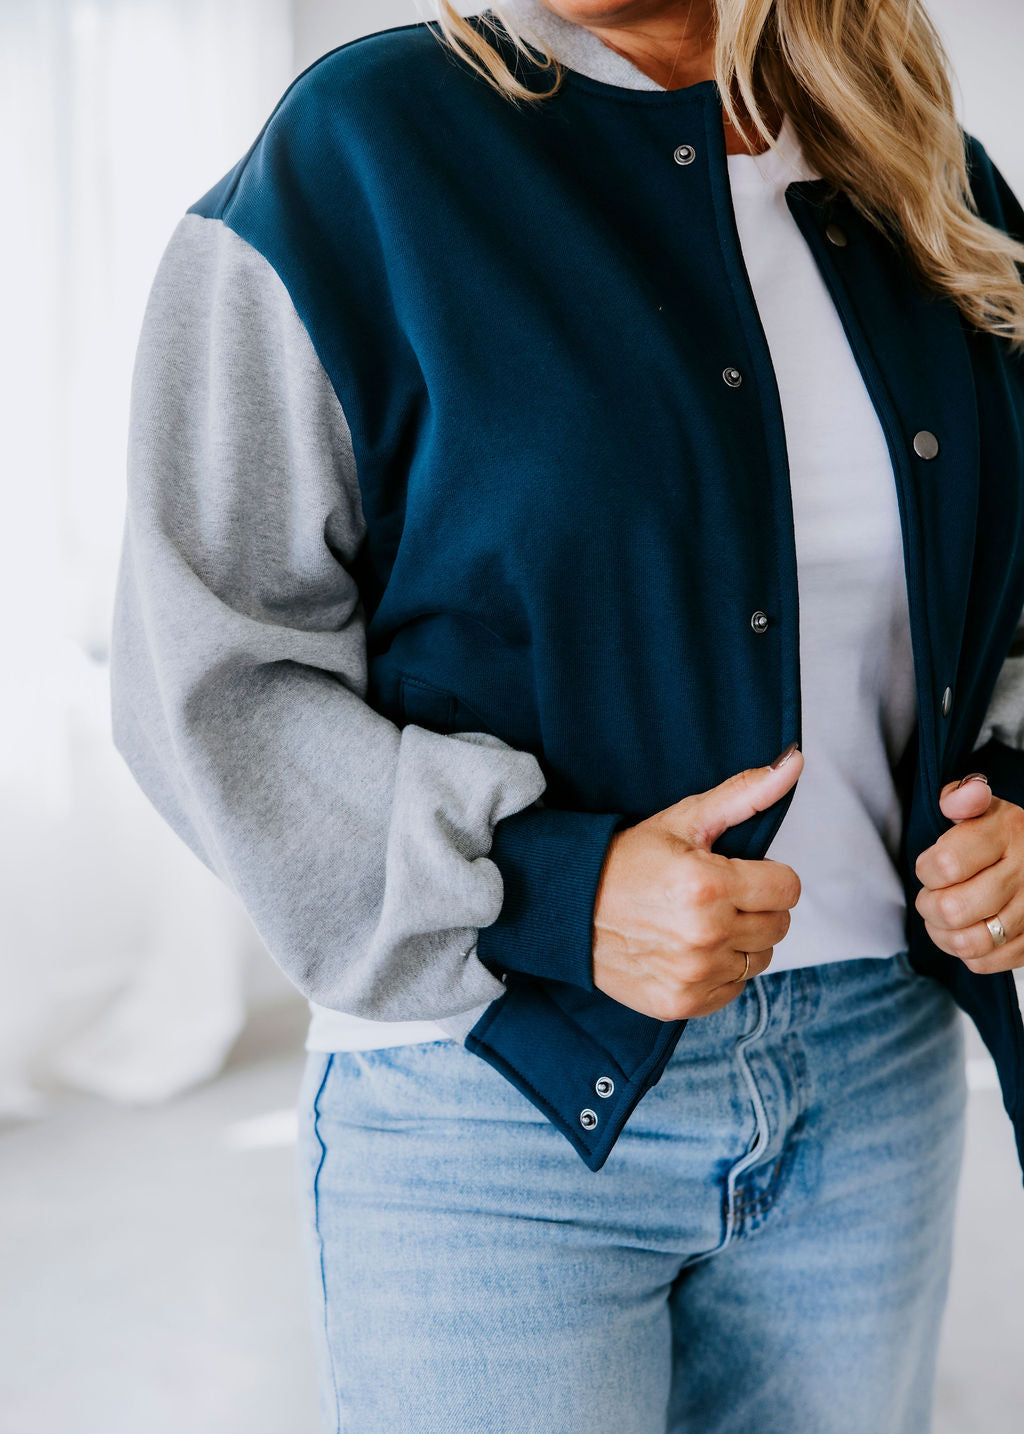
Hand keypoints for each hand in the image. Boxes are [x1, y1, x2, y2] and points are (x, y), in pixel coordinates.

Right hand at [591, 746, 803, 1020]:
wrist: (567, 907)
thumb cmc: (627, 859)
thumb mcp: (684, 820)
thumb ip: (744, 794)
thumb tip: (794, 762)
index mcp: (709, 886)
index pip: (788, 888)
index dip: (768, 876)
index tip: (737, 872)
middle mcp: (705, 935)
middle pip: (778, 926)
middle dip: (756, 907)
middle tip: (716, 895)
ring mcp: (693, 974)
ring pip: (758, 960)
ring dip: (740, 941)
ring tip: (701, 922)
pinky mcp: (680, 1003)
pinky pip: (733, 990)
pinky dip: (719, 971)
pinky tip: (688, 949)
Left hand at [915, 774, 1023, 971]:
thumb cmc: (999, 833)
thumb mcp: (982, 806)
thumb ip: (961, 797)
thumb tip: (954, 801)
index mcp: (1006, 833)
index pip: (946, 864)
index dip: (925, 869)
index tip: (930, 865)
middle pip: (953, 910)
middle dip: (928, 905)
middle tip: (932, 895)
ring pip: (969, 943)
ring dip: (942, 934)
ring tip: (942, 917)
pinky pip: (986, 962)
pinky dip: (965, 953)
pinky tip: (965, 932)